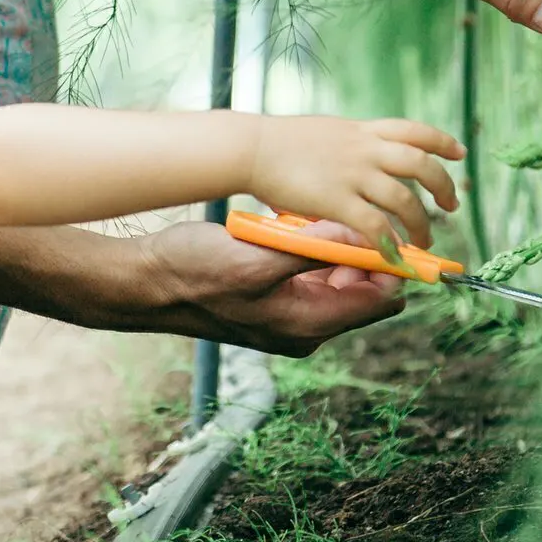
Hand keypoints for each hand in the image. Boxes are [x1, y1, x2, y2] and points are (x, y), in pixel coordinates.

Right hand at [132, 218, 405, 355]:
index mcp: (308, 325)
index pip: (381, 299)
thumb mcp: (257, 256)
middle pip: (365, 289)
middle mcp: (307, 327)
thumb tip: (362, 235)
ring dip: (335, 248)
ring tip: (308, 220)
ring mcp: (292, 317)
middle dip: (363, 252)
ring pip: (340, 278)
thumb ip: (314, 249)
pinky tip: (289, 228)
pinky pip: (313, 276)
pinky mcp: (276, 302)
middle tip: (341, 214)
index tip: (387, 223)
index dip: (393, 262)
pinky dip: (312, 251)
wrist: (148, 284)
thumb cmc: (195, 272)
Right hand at [248, 116, 461, 249]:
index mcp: (362, 131)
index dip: (442, 142)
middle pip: (422, 165)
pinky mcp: (338, 200)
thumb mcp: (326, 132)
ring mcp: (354, 174)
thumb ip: (350, 143)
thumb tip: (363, 154)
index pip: (415, 131)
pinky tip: (396, 254)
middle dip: (443, 187)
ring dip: (421, 224)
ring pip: (406, 200)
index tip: (460, 153)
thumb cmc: (279, 143)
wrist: (250, 148)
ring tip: (424, 240)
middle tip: (451, 206)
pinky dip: (391, 242)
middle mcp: (365, 149)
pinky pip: (376, 226)